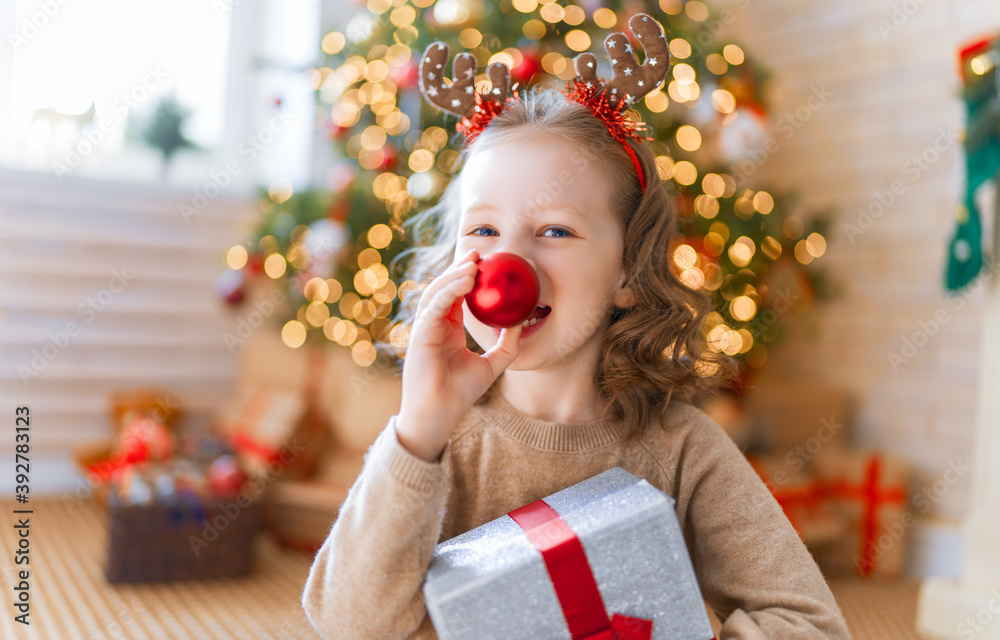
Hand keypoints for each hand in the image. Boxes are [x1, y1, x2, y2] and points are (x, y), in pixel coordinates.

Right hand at [396, 248, 521, 460]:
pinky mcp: (420, 333)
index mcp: (448, 329)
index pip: (456, 295)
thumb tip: (520, 322)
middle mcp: (435, 325)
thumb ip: (506, 345)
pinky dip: (449, 290)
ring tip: (473, 262)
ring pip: (437, 292)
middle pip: (445, 287)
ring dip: (454, 274)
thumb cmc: (460, 393)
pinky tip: (466, 280)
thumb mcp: (492, 365)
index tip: (486, 262)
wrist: (440, 413)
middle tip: (479, 253)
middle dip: (460, 267)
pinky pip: (435, 305)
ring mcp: (425, 328)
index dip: (468, 277)